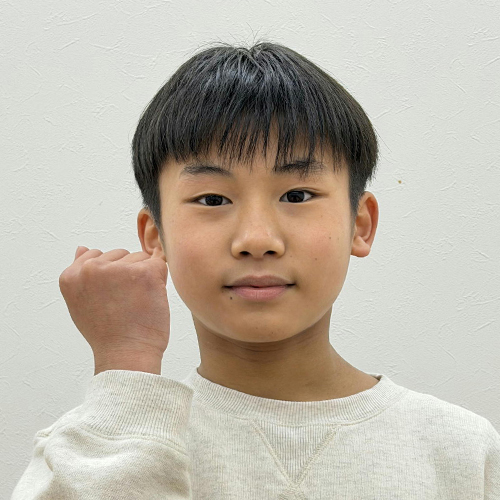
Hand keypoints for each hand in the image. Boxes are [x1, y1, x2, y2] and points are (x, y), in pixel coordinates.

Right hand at [59, 246, 169, 374]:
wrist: (126, 355)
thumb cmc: (107, 334)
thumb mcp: (81, 302)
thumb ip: (81, 274)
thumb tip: (82, 248)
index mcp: (71, 275)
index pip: (97, 256)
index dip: (111, 277)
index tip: (110, 299)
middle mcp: (91, 268)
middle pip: (121, 255)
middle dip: (128, 274)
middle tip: (124, 303)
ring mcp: (118, 269)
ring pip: (140, 258)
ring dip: (144, 277)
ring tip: (136, 303)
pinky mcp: (145, 273)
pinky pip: (159, 263)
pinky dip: (160, 280)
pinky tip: (150, 299)